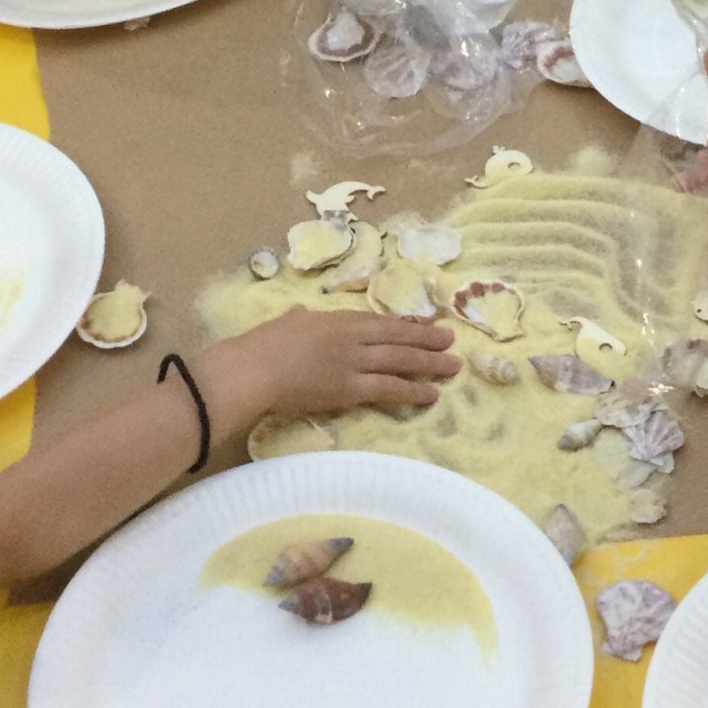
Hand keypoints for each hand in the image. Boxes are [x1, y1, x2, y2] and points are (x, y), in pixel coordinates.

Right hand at [195, 306, 457, 431]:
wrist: (254, 368)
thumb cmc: (262, 345)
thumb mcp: (287, 321)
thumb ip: (299, 318)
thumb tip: (301, 313)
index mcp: (336, 319)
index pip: (379, 321)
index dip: (405, 326)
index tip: (425, 327)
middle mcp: (352, 337)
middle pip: (398, 337)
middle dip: (427, 339)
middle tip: (451, 340)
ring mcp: (354, 362)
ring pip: (401, 360)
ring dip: (430, 363)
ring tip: (453, 366)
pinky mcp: (351, 388)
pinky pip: (389, 388)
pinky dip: (412, 391)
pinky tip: (431, 394)